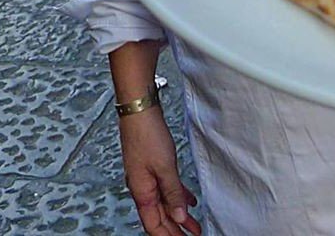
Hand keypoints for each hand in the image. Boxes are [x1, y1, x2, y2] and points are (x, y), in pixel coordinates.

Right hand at [119, 106, 201, 234]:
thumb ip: (173, 193)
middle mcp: (142, 188)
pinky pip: (166, 188)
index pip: (154, 225)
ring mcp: (147, 177)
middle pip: (159, 217)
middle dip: (176, 229)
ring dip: (179, 215)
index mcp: (142, 192)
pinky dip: (178, 196)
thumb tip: (180, 216)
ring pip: (164, 204)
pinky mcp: (153, 166)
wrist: (139, 111)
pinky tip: (189, 200)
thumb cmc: (146, 135)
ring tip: (194, 225)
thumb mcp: (165, 167)